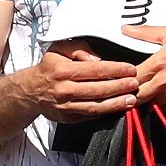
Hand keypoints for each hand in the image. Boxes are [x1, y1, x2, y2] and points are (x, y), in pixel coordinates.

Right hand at [19, 43, 142, 118]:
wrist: (31, 91)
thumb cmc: (49, 68)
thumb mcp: (59, 49)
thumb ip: (79, 48)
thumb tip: (97, 58)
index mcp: (62, 70)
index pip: (94, 69)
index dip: (114, 69)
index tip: (129, 68)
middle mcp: (64, 89)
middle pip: (97, 89)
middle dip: (119, 86)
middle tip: (135, 83)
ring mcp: (66, 106)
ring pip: (95, 106)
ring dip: (116, 103)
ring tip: (131, 99)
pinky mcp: (68, 117)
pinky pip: (90, 115)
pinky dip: (105, 111)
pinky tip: (118, 107)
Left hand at [127, 27, 165, 113]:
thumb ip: (146, 33)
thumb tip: (127, 29)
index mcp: (159, 63)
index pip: (132, 77)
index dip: (125, 79)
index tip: (124, 78)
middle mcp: (165, 81)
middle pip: (138, 95)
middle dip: (133, 93)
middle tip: (131, 89)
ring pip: (150, 104)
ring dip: (147, 99)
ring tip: (150, 90)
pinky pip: (164, 108)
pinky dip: (161, 103)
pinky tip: (164, 93)